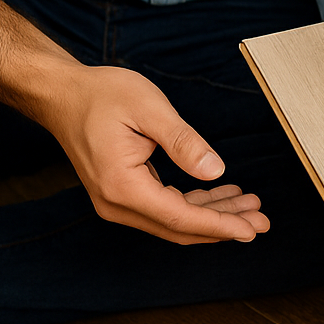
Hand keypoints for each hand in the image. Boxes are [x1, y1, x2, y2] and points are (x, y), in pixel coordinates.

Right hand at [0, 0, 266, 244]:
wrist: (62, 94)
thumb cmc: (101, 95)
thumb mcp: (149, 109)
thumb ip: (184, 143)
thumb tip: (216, 170)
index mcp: (122, 186)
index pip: (180, 217)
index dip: (220, 225)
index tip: (251, 229)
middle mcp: (116, 203)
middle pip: (179, 227)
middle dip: (223, 225)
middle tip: (262, 221)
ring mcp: (116, 202)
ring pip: (174, 220)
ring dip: (213, 215)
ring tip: (249, 206)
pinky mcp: (121, 194)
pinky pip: (164, 208)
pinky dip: (195, 204)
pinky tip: (221, 193)